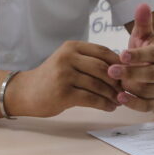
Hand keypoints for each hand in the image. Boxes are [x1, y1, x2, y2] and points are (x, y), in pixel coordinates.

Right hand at [7, 41, 122, 116]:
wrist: (27, 92)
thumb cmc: (52, 78)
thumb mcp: (68, 61)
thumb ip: (88, 61)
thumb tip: (120, 68)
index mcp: (71, 47)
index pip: (102, 51)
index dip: (118, 63)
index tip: (127, 74)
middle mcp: (67, 58)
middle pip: (103, 68)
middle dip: (117, 81)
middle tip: (125, 90)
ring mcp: (64, 75)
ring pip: (98, 84)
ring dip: (112, 95)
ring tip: (119, 101)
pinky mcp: (63, 93)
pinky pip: (91, 99)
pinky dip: (104, 104)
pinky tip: (109, 107)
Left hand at [108, 3, 153, 111]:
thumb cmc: (147, 52)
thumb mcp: (145, 37)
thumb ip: (143, 23)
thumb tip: (143, 4)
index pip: (153, 54)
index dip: (138, 55)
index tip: (122, 55)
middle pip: (151, 74)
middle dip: (131, 73)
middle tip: (111, 70)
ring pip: (149, 90)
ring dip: (131, 88)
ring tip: (114, 84)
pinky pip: (147, 106)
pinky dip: (134, 104)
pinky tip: (120, 98)